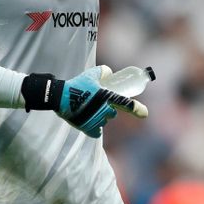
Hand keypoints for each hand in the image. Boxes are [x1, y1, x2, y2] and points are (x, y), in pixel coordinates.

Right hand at [21, 65, 146, 137]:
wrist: (59, 97)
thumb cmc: (76, 85)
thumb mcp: (91, 74)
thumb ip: (104, 72)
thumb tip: (110, 73)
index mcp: (107, 97)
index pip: (126, 104)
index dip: (137, 109)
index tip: (144, 114)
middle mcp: (104, 111)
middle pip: (112, 112)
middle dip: (108, 108)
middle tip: (96, 102)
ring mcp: (96, 121)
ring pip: (103, 121)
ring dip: (99, 116)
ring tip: (87, 108)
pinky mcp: (88, 128)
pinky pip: (96, 132)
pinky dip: (93, 128)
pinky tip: (88, 120)